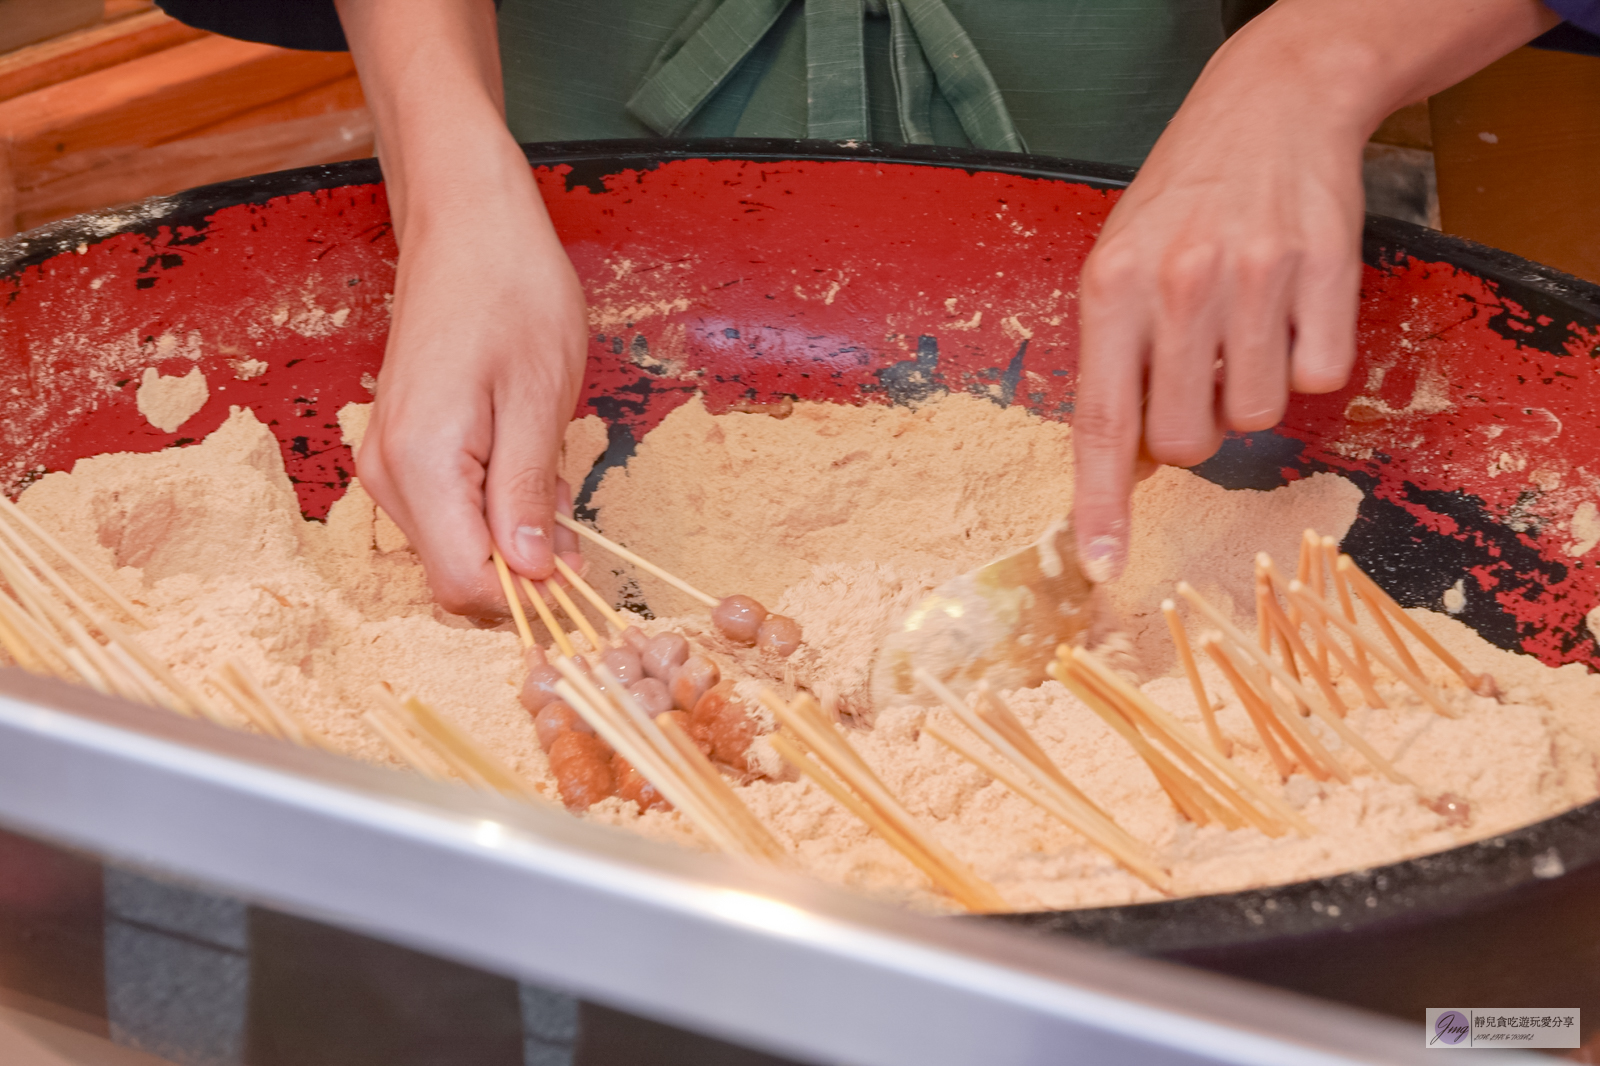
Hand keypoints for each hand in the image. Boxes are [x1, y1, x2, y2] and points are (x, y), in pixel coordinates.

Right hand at [358, 199, 586, 614]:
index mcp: (423, 462)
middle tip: (578, 515)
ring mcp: (389, 462)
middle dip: (523, 565)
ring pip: (454, 544)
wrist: (467, 224)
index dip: (526, 593)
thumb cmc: (512, 291)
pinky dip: (494, 506)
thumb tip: (533, 572)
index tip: (580, 567)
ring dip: (512, 533)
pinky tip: (526, 459)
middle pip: (455, 573)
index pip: (463, 584)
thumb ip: (529, 492)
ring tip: (552, 468)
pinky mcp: (402, 451)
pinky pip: (449, 511)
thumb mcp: (540, 396)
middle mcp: (389, 472)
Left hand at [1068, 0, 1558, 582]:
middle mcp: (1178, 287)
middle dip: (1195, 431)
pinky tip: (1290, 310)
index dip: (1101, 503)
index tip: (1104, 563)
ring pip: (1259, 415)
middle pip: (1188, 438)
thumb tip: (1128, 466)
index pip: (1100, 423)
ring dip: (1254, 390)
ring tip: (1245, 327)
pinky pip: (1320, 377)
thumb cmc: (1182, 199)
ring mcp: (1254, 279)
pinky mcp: (1325, 273)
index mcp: (1110, 289)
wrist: (1271, 105)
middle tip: (1200, 378)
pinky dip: (1309, 359)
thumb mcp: (1118, 263)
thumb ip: (1117, 359)